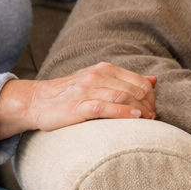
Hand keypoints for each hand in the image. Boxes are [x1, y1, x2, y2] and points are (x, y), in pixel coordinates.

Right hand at [0, 63, 156, 139]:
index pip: (139, 80)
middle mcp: (97, 76)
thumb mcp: (98, 81)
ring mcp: (87, 90)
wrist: (36, 101)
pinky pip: (104, 108)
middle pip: (134, 89)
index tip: (154, 109)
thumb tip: (154, 80)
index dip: (151, 96)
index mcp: (104, 69)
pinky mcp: (77, 106)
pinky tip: (135, 118)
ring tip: (149, 120)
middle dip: (149, 104)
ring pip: (122, 97)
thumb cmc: (70, 94)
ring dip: (140, 109)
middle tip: (154, 118)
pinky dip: (122, 112)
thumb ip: (125, 80)